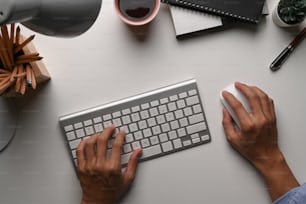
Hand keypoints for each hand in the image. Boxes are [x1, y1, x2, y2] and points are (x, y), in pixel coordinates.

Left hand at [76, 126, 142, 203]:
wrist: (97, 202)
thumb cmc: (112, 192)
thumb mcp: (128, 179)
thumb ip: (133, 163)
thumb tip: (138, 151)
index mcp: (113, 168)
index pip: (116, 146)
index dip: (120, 136)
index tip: (122, 132)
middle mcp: (100, 165)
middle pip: (101, 140)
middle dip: (108, 130)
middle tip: (111, 128)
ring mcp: (89, 166)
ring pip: (90, 143)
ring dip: (96, 135)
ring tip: (101, 134)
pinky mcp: (81, 167)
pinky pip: (79, 151)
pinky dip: (83, 143)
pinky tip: (88, 140)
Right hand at [222, 82, 298, 200]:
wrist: (266, 155)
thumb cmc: (251, 149)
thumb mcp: (232, 139)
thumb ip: (227, 124)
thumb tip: (225, 111)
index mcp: (248, 125)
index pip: (237, 106)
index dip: (229, 97)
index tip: (226, 94)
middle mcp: (259, 119)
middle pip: (251, 97)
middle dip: (243, 88)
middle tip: (237, 85)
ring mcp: (268, 117)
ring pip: (262, 97)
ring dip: (253, 89)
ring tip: (247, 86)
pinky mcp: (272, 117)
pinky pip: (269, 102)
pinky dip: (262, 95)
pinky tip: (257, 93)